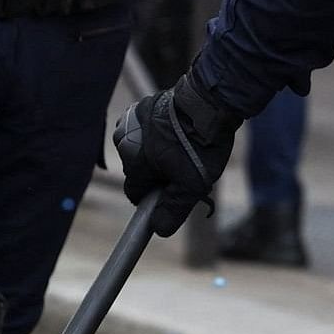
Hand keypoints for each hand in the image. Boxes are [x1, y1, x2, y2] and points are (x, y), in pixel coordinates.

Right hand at [112, 74, 235, 233]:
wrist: (209, 103)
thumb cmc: (199, 145)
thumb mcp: (191, 185)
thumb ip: (173, 209)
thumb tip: (158, 230)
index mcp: (133, 163)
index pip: (136, 192)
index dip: (154, 197)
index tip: (170, 194)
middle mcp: (124, 141)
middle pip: (139, 169)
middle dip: (158, 173)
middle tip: (184, 168)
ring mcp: (131, 120)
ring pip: (143, 148)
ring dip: (158, 151)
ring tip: (185, 147)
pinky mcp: (143, 105)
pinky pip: (147, 128)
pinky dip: (159, 132)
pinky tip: (180, 131)